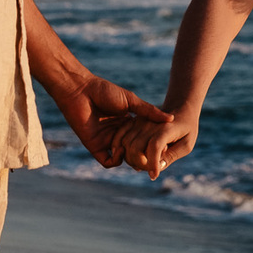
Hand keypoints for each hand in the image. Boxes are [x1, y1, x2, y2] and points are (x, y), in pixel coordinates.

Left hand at [54, 74, 170, 167]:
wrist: (80, 90)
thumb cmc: (104, 91)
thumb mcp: (132, 101)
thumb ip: (149, 112)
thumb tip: (171, 119)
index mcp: (126, 123)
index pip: (142, 139)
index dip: (151, 143)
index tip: (162, 145)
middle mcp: (117, 134)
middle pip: (134, 151)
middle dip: (143, 155)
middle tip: (153, 155)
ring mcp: (106, 141)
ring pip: (123, 158)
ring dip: (130, 158)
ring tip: (138, 154)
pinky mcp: (94, 146)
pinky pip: (108, 161)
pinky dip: (116, 160)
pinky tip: (121, 151)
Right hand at [122, 107, 198, 179]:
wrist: (180, 110)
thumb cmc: (186, 130)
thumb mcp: (186, 144)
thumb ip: (172, 156)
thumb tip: (157, 167)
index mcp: (166, 128)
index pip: (154, 147)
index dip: (152, 164)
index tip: (154, 176)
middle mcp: (150, 124)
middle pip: (135, 149)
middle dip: (141, 164)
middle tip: (151, 168)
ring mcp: (139, 122)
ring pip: (125, 146)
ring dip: (132, 159)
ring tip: (144, 162)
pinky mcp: (132, 123)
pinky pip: (120, 139)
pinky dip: (123, 151)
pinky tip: (134, 156)